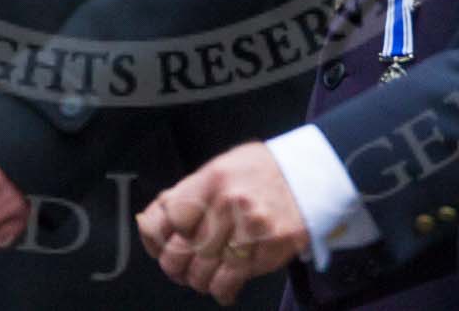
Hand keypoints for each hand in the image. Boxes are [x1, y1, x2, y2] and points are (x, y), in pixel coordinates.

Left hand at [136, 142, 308, 306]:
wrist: (310, 177)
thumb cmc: (259, 173)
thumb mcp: (219, 168)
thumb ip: (186, 194)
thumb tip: (149, 222)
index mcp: (212, 179)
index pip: (168, 218)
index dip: (160, 236)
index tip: (163, 243)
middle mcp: (229, 203)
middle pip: (180, 252)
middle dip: (176, 266)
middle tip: (182, 265)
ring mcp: (250, 229)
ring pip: (203, 274)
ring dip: (199, 280)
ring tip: (205, 273)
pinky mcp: (268, 252)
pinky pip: (230, 283)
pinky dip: (222, 290)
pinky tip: (225, 283)